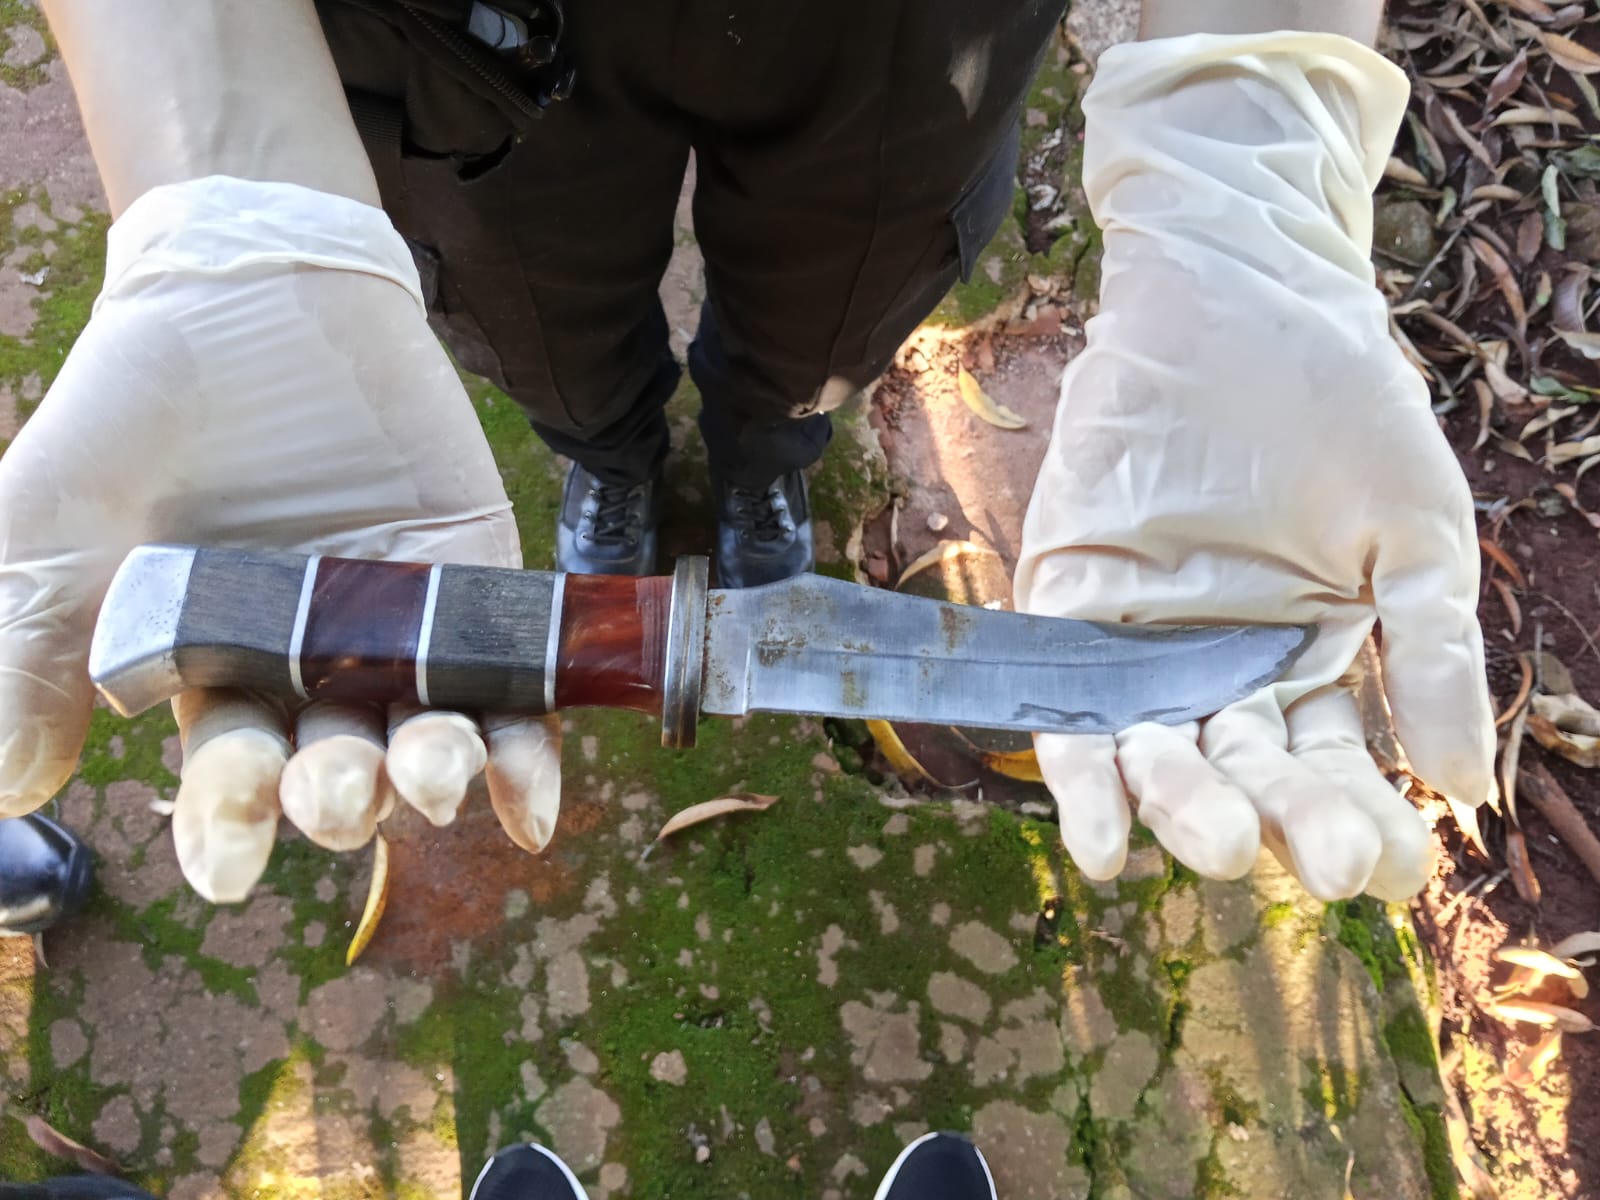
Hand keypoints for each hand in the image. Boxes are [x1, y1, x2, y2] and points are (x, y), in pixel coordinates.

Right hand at [0, 177, 561, 900]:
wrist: (248, 290)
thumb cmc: (135, 411)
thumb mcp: (55, 529)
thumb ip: (31, 652)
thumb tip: (19, 791)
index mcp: (218, 674)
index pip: (233, 778)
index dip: (232, 825)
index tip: (232, 868)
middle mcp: (315, 667)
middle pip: (338, 763)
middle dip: (338, 792)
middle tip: (335, 795)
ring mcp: (402, 628)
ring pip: (428, 733)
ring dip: (433, 772)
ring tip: (428, 780)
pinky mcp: (477, 579)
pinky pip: (512, 680)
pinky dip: (526, 746)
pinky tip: (530, 802)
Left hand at [1014, 32, 1494, 900]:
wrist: (1245, 293)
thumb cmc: (1346, 405)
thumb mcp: (1414, 533)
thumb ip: (1434, 655)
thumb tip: (1467, 791)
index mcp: (1321, 662)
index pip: (1338, 772)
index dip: (1362, 824)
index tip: (1388, 872)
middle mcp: (1229, 669)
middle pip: (1251, 776)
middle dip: (1281, 822)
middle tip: (1311, 861)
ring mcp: (1146, 642)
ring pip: (1162, 754)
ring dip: (1183, 810)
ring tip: (1216, 842)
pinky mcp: (1073, 604)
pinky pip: (1073, 706)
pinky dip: (1081, 776)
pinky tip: (1095, 843)